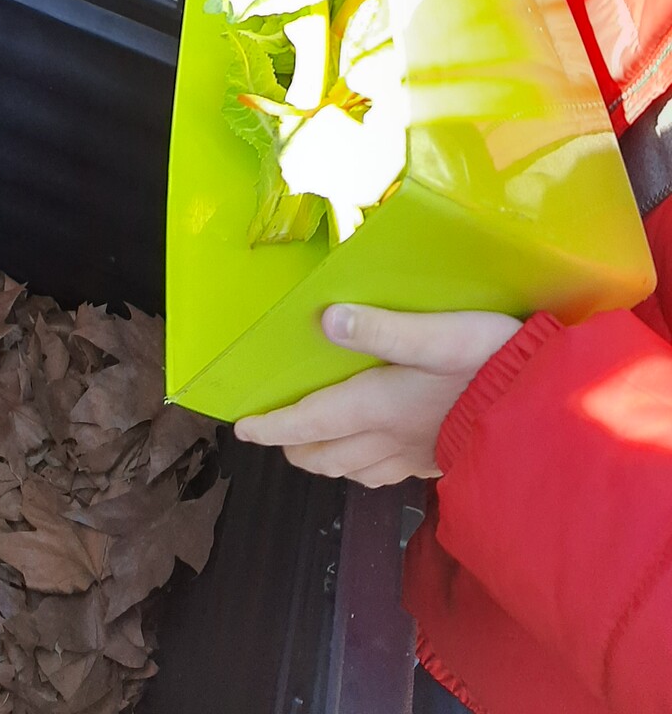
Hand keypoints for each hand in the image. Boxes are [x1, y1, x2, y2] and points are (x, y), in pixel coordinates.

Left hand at [234, 304, 521, 485]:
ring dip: (325, 459)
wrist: (552, 414)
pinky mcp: (441, 463)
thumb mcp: (439, 334)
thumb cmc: (496, 365)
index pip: (309, 422)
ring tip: (311, 444)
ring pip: (353, 470)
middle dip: (293, 446)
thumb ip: (383, 328)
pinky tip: (372, 456)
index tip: (242, 427)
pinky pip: (386, 474)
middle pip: (324, 454)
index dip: (272, 426)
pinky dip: (363, 468)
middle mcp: (389, 439)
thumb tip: (327, 320)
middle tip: (273, 431)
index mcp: (378, 406)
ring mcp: (415, 456)